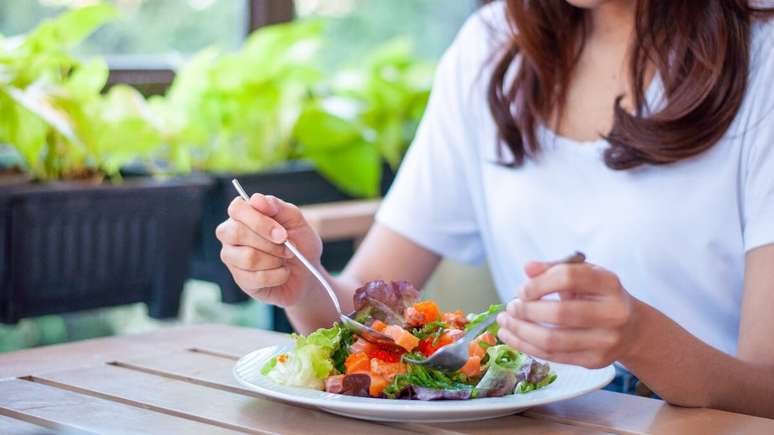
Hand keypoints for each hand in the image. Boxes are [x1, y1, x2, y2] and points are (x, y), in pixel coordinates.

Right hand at [215, 194, 322, 306]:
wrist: (307, 272)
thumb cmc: (299, 242)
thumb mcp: (295, 220)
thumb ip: (277, 206)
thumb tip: (256, 200)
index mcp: (243, 215)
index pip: (236, 209)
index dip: (258, 220)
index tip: (282, 233)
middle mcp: (231, 235)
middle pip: (236, 233)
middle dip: (269, 243)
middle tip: (289, 248)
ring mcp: (233, 258)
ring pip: (248, 258)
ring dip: (275, 259)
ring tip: (286, 259)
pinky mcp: (241, 280)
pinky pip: (256, 278)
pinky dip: (278, 275)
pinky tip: (283, 273)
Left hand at [496, 260, 640, 368]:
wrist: (631, 329)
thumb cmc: (598, 296)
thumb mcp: (583, 275)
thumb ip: (555, 268)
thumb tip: (528, 267)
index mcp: (609, 283)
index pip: (569, 278)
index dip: (539, 283)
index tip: (522, 289)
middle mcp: (613, 313)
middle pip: (560, 313)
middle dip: (527, 311)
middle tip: (511, 307)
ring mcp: (606, 340)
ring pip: (553, 340)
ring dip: (521, 331)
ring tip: (505, 323)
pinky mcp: (595, 361)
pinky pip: (553, 356)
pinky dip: (526, 346)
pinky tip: (511, 337)